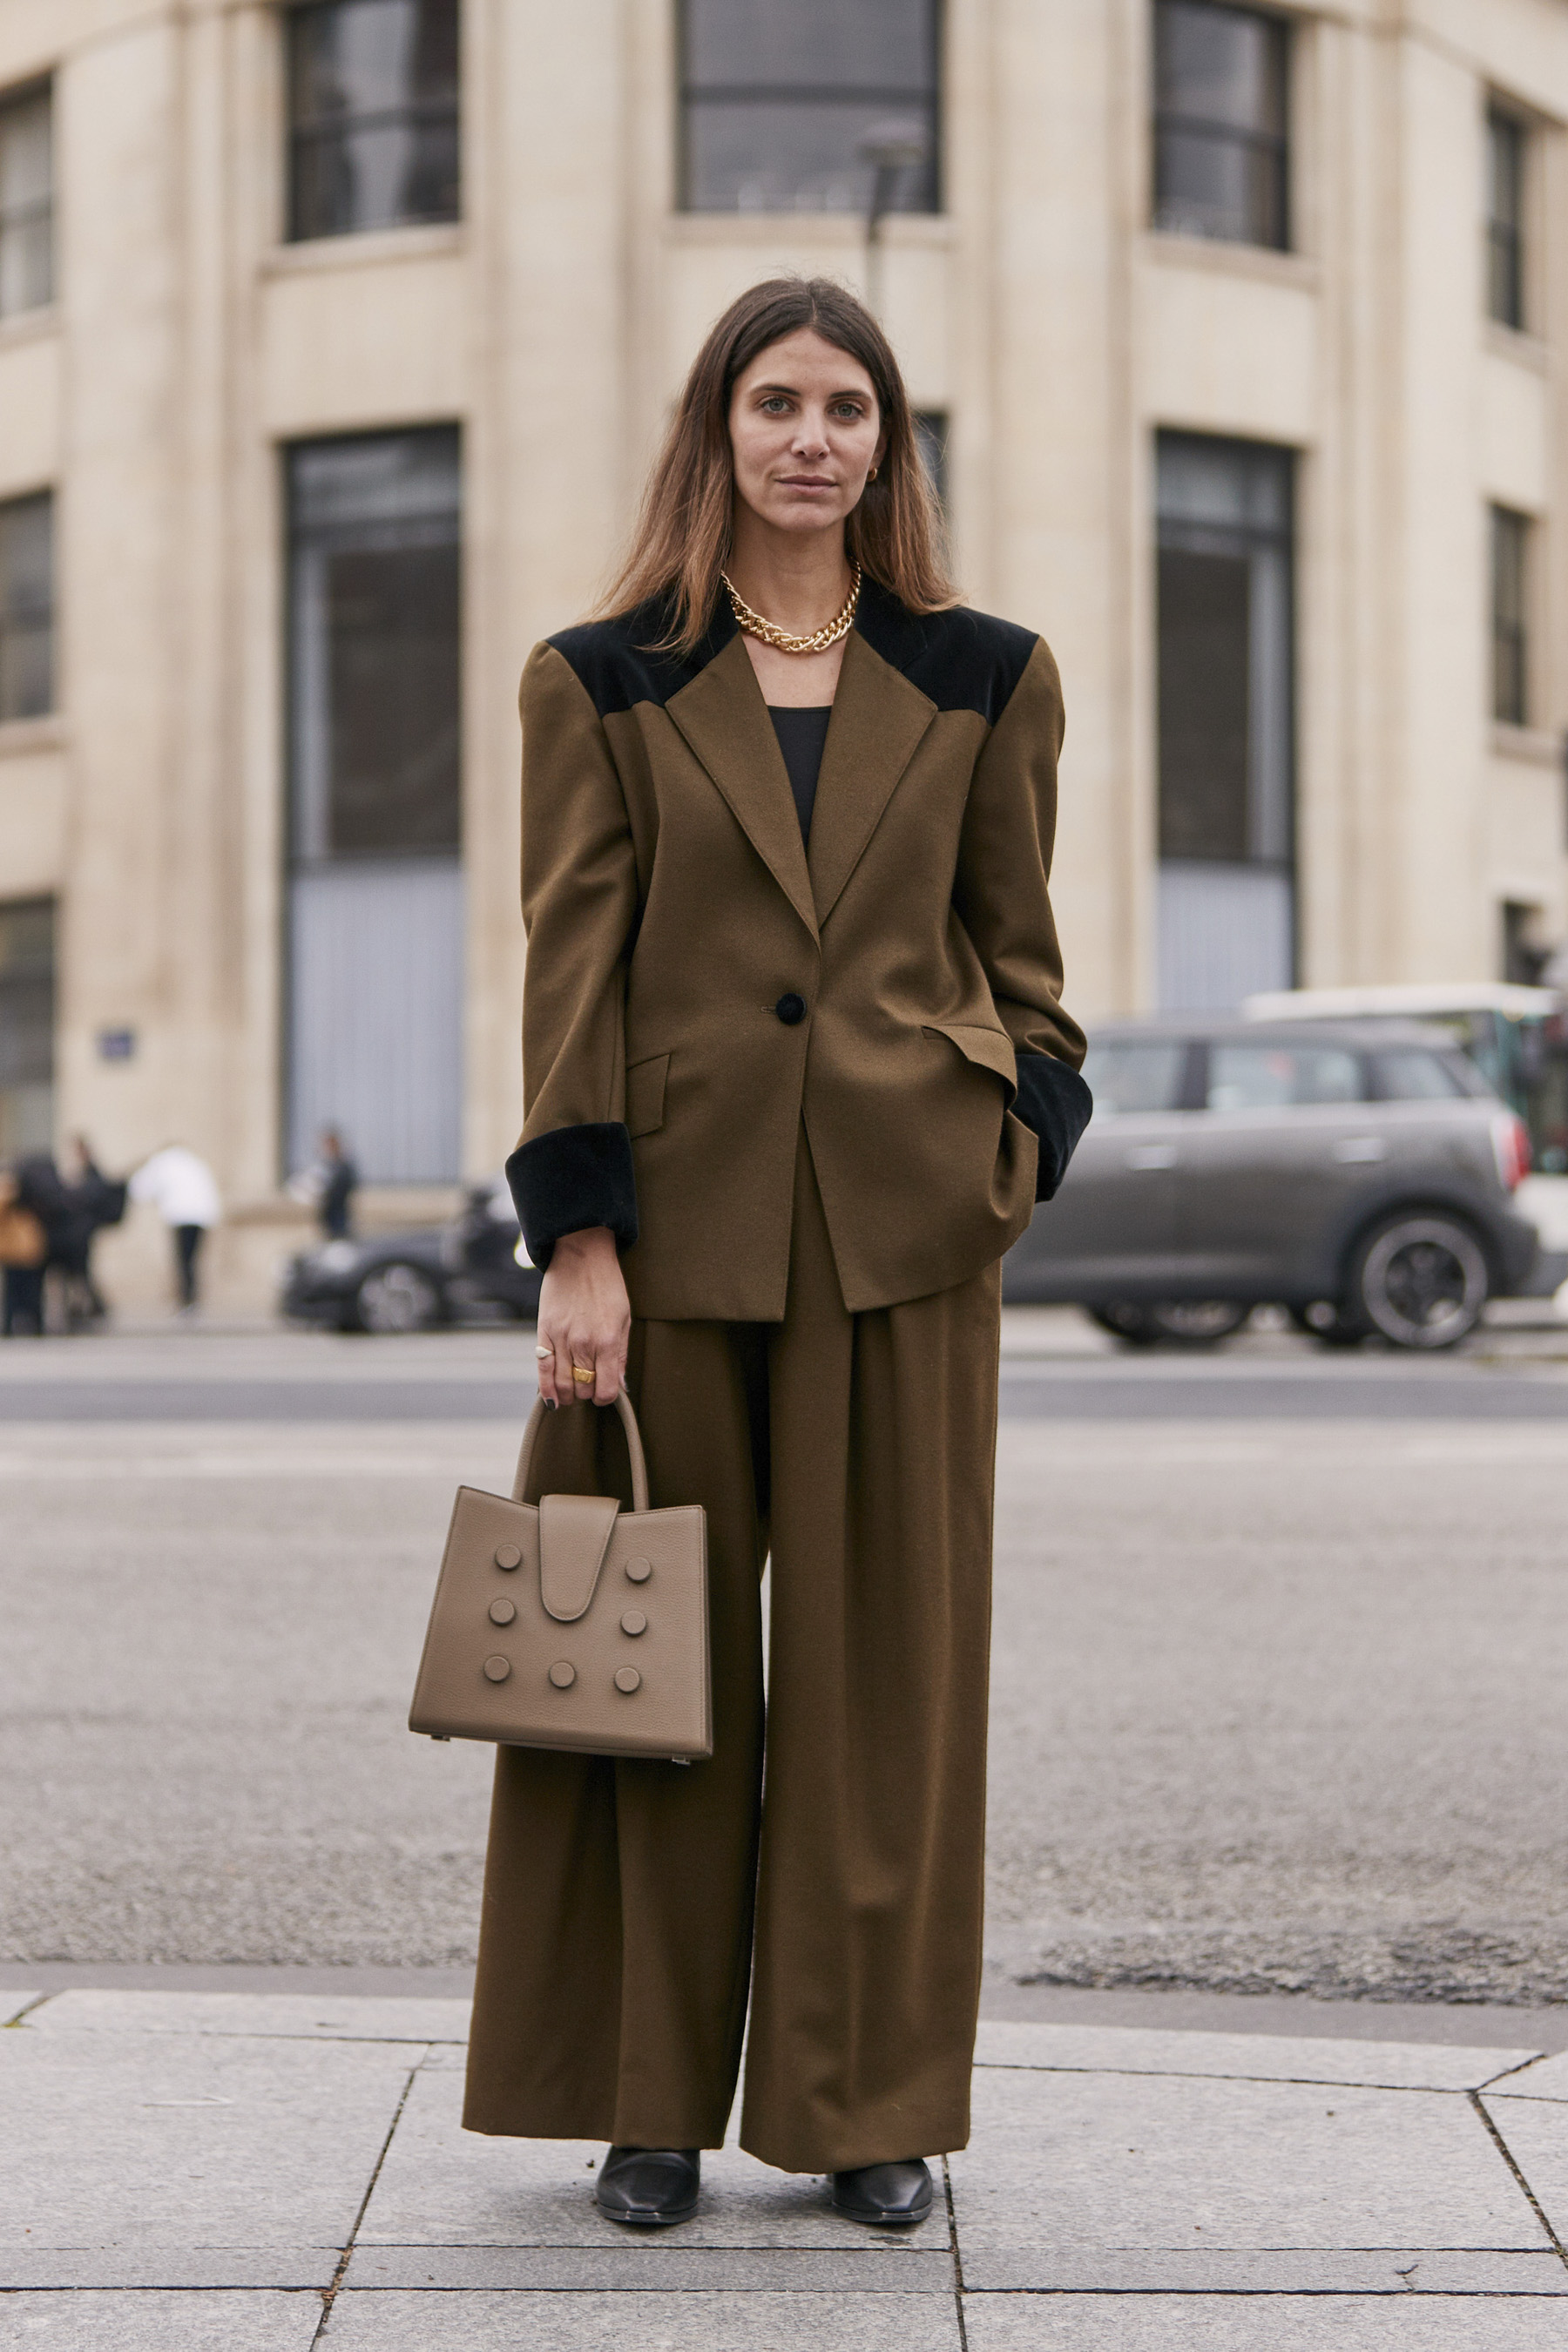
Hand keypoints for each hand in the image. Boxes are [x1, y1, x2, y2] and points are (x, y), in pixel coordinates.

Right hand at [535, 1227, 630, 1407]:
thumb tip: (620, 1384)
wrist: (582, 1256)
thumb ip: (621, 1355)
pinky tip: (553, 1398)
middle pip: (583, 1388)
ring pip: (562, 1384)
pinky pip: (542, 1369)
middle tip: (590, 1383)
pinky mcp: (544, 1332)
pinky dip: (546, 1389)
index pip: (606, 1389)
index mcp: (608, 1341)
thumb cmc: (608, 1286)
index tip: (605, 1392)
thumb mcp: (624, 1319)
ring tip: (573, 1388)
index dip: (606, 1396)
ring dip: (569, 1393)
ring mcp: (561, 1339)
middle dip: (588, 1392)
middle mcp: (584, 1344)